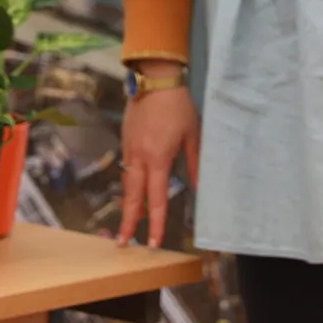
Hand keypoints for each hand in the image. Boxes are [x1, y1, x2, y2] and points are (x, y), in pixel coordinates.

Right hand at [116, 83, 199, 246]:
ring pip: (127, 183)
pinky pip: (125, 168)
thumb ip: (195, 164)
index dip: (155, 223)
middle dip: (128, 222)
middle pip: (132, 197)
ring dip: (127, 204)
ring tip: (128, 223)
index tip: (152, 242)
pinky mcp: (125, 140)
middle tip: (123, 243)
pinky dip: (128, 184)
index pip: (155, 199)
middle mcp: (139, 158)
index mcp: (158, 159)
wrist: (155, 79)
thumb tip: (199, 188)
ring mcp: (129, 149)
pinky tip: (132, 190)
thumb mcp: (193, 135)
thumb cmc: (178, 107)